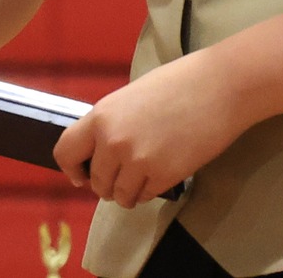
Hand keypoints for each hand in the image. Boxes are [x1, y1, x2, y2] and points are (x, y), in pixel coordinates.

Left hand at [53, 51, 244, 207]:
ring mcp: (138, 161)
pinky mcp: (164, 176)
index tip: (81, 176)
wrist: (216, 88)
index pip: (65, 152)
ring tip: (141, 178)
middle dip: (106, 184)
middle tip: (122, 176)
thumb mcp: (128, 100)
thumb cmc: (175, 85)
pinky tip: (159, 175)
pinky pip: (145, 196)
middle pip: (96, 182)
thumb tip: (99, 151)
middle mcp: (112, 142)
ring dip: (127, 192)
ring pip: (119, 196)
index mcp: (100, 117)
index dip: (72, 169)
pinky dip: (149, 191)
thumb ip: (110, 125)